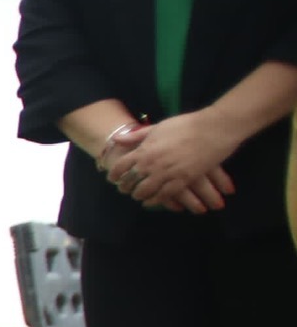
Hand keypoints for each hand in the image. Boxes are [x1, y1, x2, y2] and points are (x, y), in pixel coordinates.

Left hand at [108, 111, 240, 210]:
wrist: (214, 128)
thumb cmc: (186, 125)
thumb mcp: (159, 127)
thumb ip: (138, 135)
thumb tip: (118, 138)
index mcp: (145, 150)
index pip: (120, 167)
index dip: (114, 175)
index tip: (113, 179)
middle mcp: (151, 164)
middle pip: (130, 182)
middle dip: (125, 187)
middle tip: (124, 189)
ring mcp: (166, 173)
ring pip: (145, 192)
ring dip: (139, 195)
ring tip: (137, 196)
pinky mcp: (182, 180)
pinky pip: (163, 196)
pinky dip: (154, 200)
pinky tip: (151, 201)